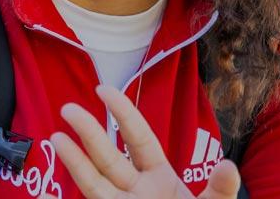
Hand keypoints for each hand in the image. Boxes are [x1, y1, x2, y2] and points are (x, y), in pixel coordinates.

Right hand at [44, 85, 240, 198]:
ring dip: (75, 162)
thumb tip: (228, 165)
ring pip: (95, 184)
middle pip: (108, 158)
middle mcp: (136, 191)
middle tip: (68, 109)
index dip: (122, 114)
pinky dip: (70, 198)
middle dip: (89, 133)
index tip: (103, 90)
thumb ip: (219, 189)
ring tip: (56, 138)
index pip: (137, 138)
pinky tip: (51, 190)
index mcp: (159, 178)